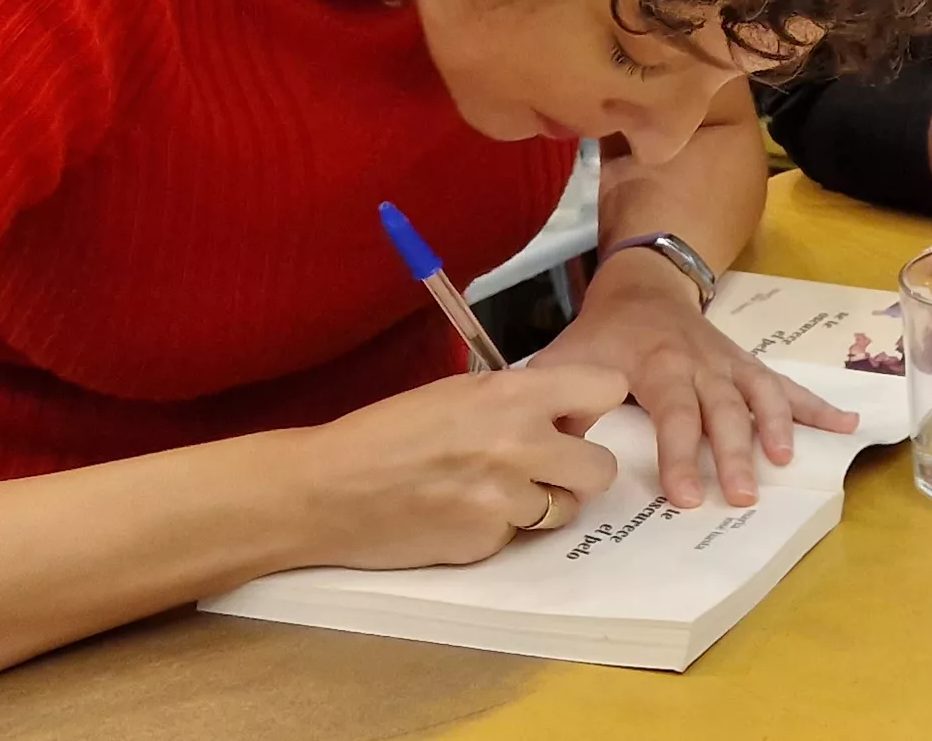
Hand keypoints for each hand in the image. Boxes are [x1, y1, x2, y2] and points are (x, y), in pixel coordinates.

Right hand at [291, 365, 629, 570]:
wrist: (325, 490)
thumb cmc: (385, 433)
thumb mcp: (457, 393)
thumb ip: (519, 401)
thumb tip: (569, 418)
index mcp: (512, 395)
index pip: (606, 390)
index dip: (592, 406)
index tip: (573, 417)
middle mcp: (519, 445)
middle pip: (602, 467)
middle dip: (578, 469)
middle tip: (543, 465)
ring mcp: (506, 500)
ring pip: (566, 508)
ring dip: (540, 502)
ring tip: (490, 489)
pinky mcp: (488, 542)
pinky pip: (520, 536)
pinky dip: (499, 528)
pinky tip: (459, 513)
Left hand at [531, 255, 858, 507]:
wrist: (641, 286)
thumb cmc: (602, 335)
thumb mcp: (568, 360)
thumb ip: (558, 402)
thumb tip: (550, 450)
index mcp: (657, 364)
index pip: (673, 412)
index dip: (680, 454)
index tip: (685, 495)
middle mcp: (701, 362)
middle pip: (723, 410)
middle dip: (734, 453)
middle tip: (742, 495)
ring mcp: (730, 364)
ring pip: (759, 395)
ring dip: (776, 428)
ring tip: (785, 463)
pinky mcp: (747, 366)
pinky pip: (785, 385)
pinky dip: (817, 405)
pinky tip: (847, 425)